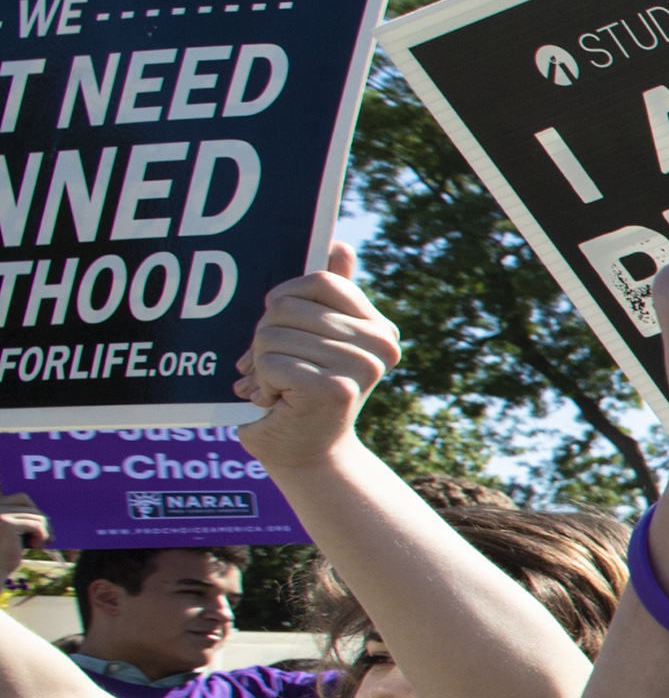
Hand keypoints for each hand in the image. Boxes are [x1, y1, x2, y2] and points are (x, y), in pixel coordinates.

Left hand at [229, 244, 396, 469]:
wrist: (306, 453)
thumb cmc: (303, 391)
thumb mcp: (317, 339)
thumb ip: (331, 295)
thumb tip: (340, 245)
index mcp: (379, 327)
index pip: (318, 281)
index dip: (285, 300)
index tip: (285, 331)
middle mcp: (379, 345)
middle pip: (285, 306)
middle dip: (265, 337)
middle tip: (277, 368)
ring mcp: (360, 367)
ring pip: (271, 335)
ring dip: (260, 364)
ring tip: (277, 387)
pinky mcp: (333, 390)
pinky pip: (269, 362)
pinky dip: (259, 384)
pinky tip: (276, 402)